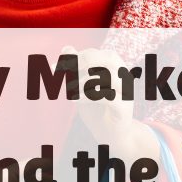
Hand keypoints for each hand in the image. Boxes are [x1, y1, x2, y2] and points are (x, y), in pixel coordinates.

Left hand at [62, 46, 158, 164]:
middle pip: (106, 58)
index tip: (55, 67)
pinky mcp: (124, 108)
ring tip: (70, 91)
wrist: (111, 134)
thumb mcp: (82, 86)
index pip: (94, 54)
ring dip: (83, 82)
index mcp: (114, 68)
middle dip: (81, 65)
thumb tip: (66, 47)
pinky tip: (75, 100)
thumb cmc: (96, 107)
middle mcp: (123, 77)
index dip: (73, 58)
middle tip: (66, 76)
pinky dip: (88, 96)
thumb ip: (76, 68)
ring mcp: (126, 92)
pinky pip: (107, 96)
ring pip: (107, 76)